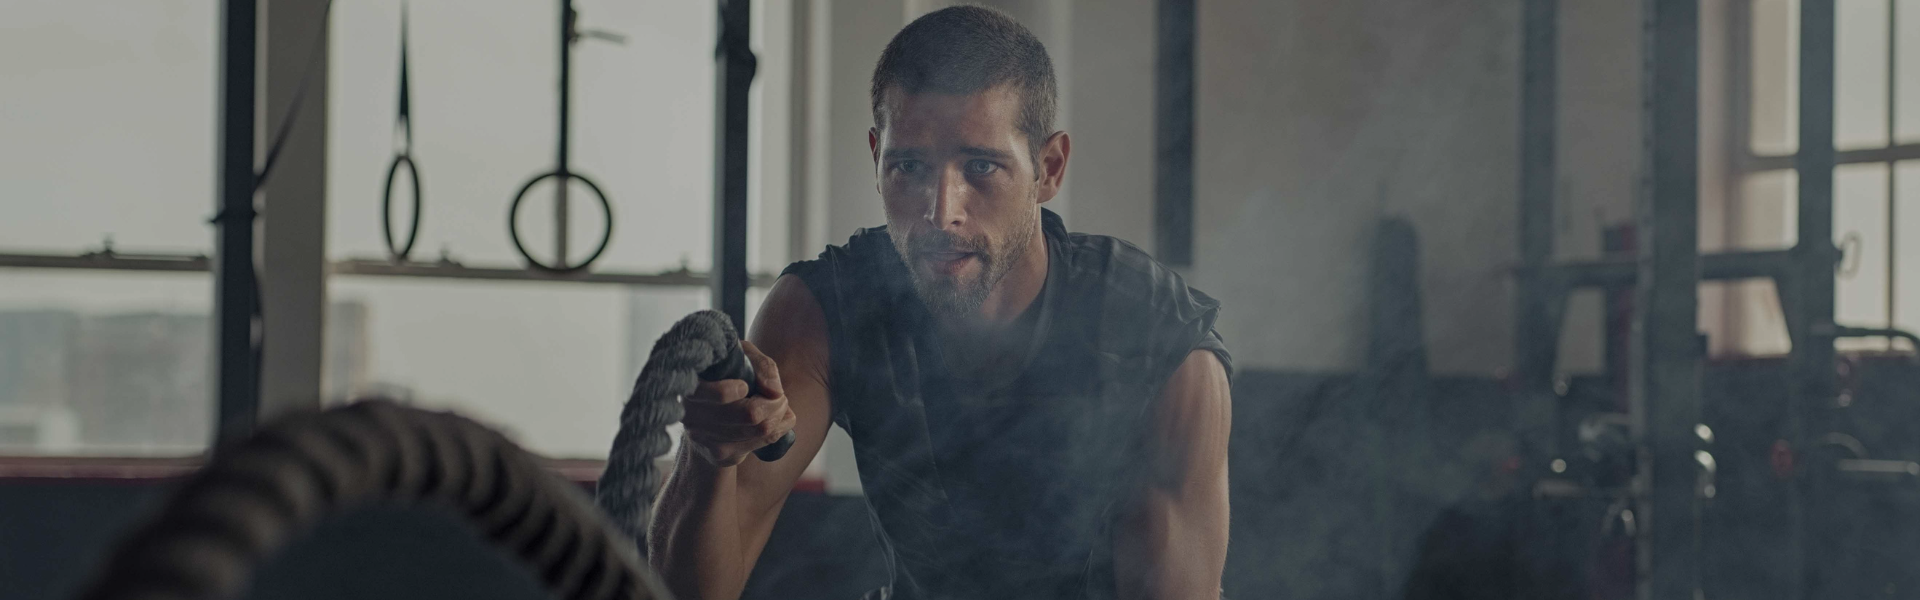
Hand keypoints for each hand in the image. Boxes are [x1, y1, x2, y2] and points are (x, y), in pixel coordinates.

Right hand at [682, 340, 796, 466]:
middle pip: (751, 414)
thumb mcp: (743, 359)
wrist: (708, 412)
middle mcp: (692, 415)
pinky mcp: (719, 455)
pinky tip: (772, 419)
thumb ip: (761, 367)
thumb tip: (774, 392)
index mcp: (692, 386)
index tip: (745, 385)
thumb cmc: (728, 377)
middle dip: (776, 402)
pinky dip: (778, 428)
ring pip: (762, 429)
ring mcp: (704, 439)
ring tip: (777, 405)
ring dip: (779, 415)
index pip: (720, 395)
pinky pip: (765, 442)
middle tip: (779, 395)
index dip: (740, 389)